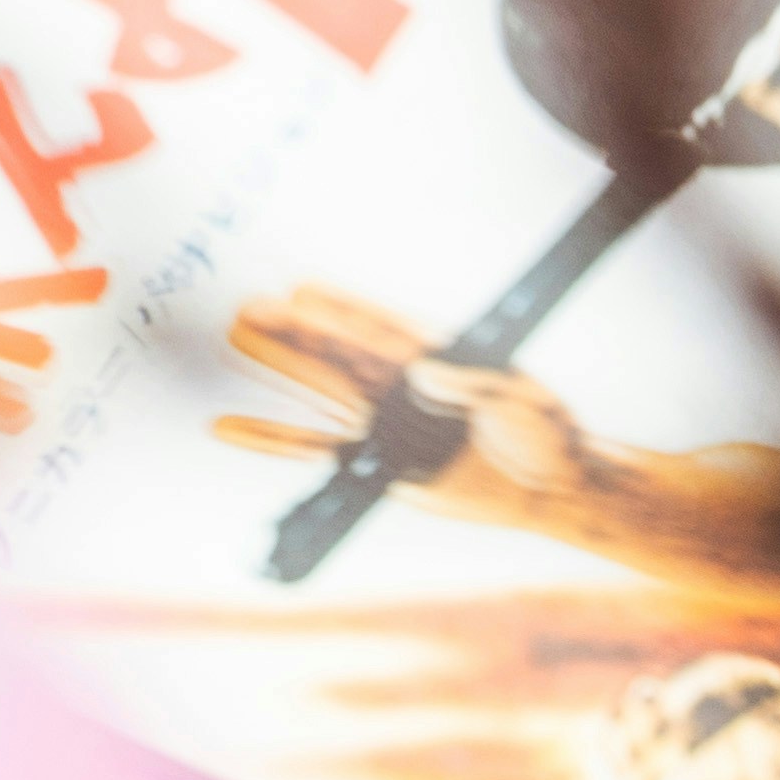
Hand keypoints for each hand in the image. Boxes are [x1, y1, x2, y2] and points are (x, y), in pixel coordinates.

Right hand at [215, 295, 598, 511]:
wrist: (546, 486)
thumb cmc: (544, 433)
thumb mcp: (516, 399)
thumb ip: (471, 386)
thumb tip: (423, 374)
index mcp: (437, 356)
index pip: (380, 332)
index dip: (343, 311)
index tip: (303, 292)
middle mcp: (402, 383)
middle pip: (338, 353)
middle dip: (295, 333)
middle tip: (248, 309)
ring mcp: (384, 422)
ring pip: (319, 391)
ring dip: (279, 369)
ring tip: (237, 340)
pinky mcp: (374, 465)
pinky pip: (313, 452)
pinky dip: (273, 440)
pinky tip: (233, 426)